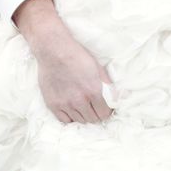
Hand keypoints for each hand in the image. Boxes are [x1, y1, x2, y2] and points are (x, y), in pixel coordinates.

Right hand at [13, 0, 112, 123]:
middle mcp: (79, 101)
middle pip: (93, 120)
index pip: (104, 114)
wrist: (53, 50)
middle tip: (94, 108)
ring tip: (83, 108)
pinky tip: (72, 111)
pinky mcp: (53, 105)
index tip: (104, 109)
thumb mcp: (97, 68)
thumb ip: (108, 85)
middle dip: (96, 115)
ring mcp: (65, 104)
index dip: (106, 112)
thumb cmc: (77, 56)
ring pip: (80, 121)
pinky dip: (70, 118)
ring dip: (83, 116)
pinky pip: (65, 121)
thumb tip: (118, 99)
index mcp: (93, 91)